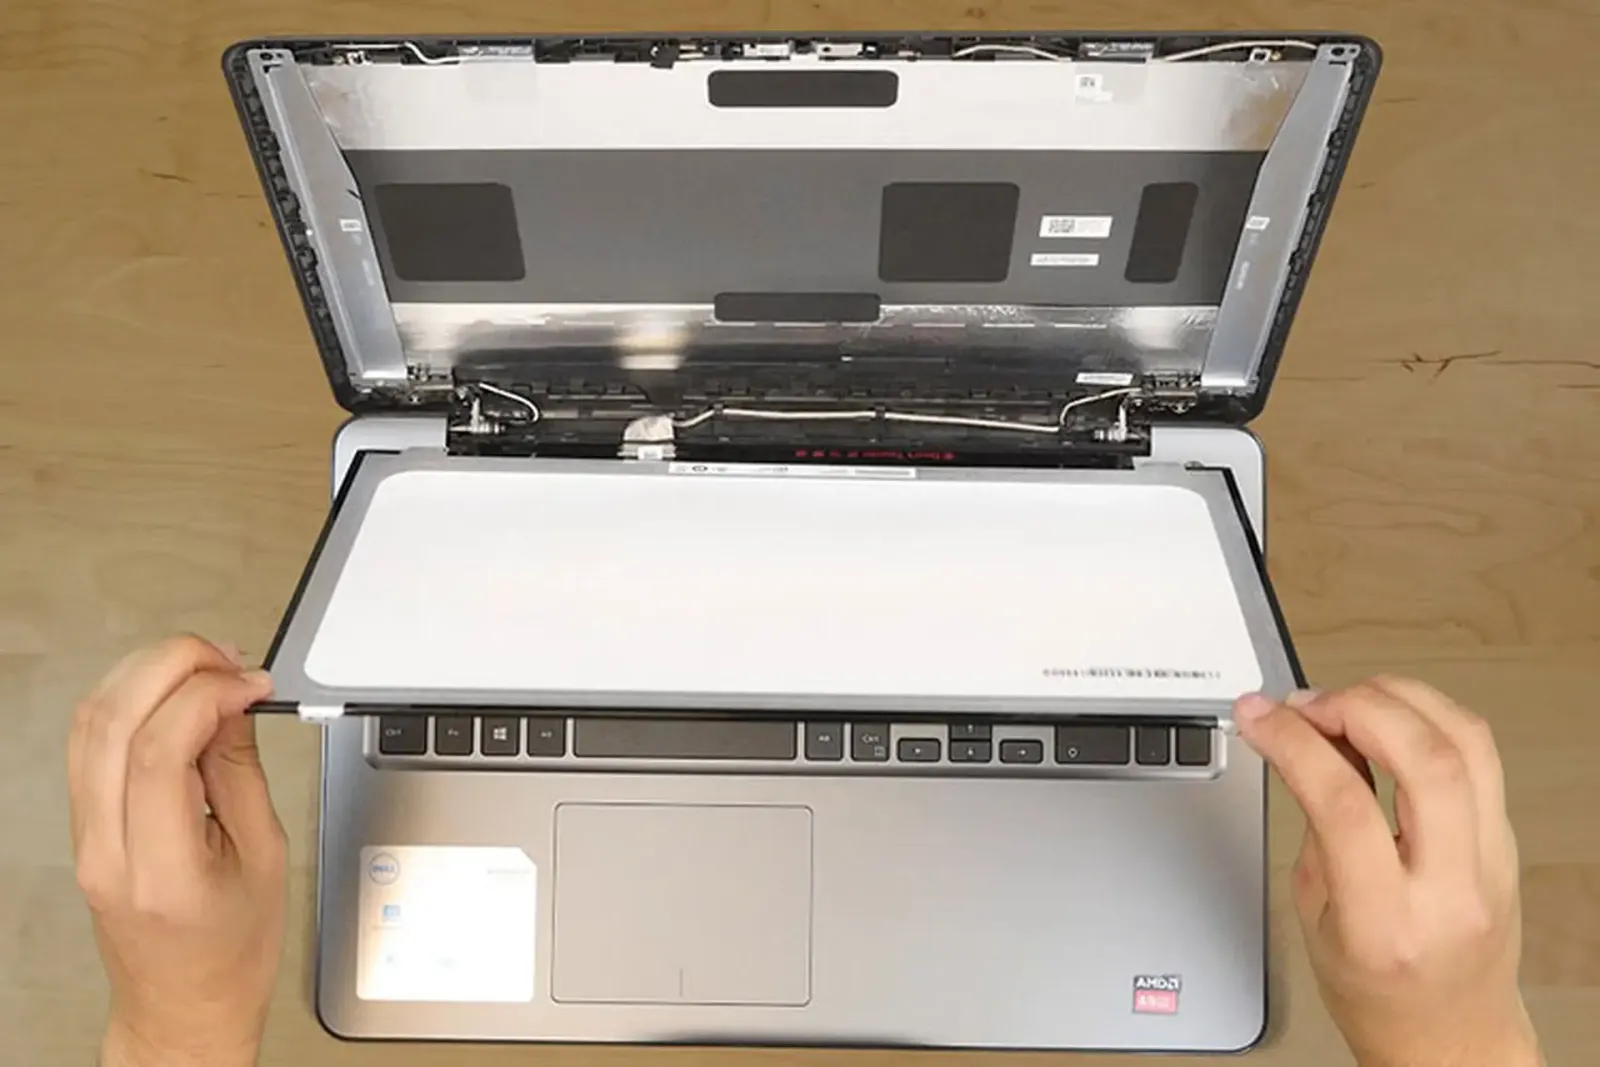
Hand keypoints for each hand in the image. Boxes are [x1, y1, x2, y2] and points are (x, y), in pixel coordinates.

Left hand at [68, 636, 286, 1066]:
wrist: (183, 1004)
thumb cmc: (231, 950)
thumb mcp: (265, 856)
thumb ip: (240, 772)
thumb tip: (232, 702)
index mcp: (161, 868)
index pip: (160, 749)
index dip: (209, 695)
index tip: (252, 684)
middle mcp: (108, 849)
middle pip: (112, 721)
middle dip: (172, 666)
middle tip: (226, 660)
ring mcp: (85, 836)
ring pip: (89, 722)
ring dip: (146, 675)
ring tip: (203, 670)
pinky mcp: (82, 825)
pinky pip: (88, 742)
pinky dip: (129, 700)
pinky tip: (173, 695)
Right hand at [1236, 678, 1540, 1066]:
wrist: (1452, 1037)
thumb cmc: (1378, 993)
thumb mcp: (1315, 914)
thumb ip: (1316, 824)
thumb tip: (1305, 740)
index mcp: (1386, 924)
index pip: (1345, 807)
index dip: (1294, 743)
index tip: (1259, 715)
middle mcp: (1452, 890)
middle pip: (1427, 760)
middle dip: (1357, 706)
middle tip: (1308, 704)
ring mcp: (1493, 862)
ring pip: (1468, 742)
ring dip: (1400, 698)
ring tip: (1347, 701)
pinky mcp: (1508, 841)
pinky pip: (1479, 755)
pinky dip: (1428, 717)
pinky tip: (1388, 718)